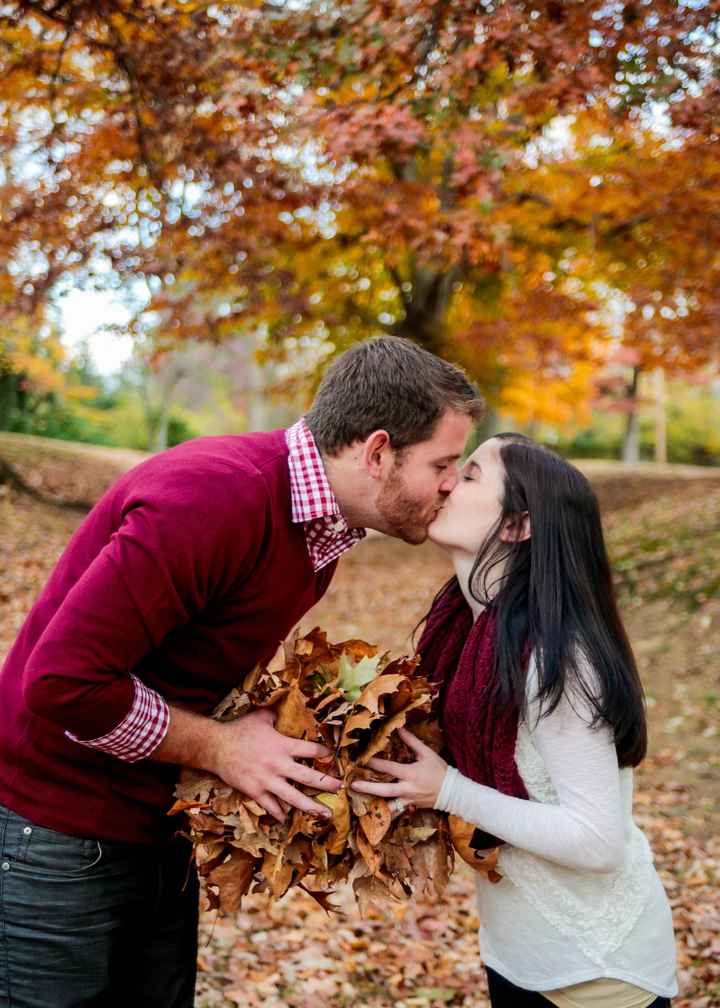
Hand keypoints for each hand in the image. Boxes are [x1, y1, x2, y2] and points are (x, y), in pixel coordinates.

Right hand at [211, 707, 341, 821]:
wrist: (216, 747)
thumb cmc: (240, 730)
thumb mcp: (261, 716)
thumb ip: (276, 715)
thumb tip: (285, 707)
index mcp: (283, 745)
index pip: (311, 750)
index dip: (325, 753)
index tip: (332, 757)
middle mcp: (279, 765)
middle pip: (308, 777)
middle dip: (326, 784)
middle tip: (340, 788)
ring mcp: (268, 781)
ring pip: (293, 797)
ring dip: (310, 807)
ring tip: (324, 814)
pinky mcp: (255, 792)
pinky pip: (271, 806)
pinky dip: (279, 813)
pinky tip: (286, 819)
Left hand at [351, 727, 448, 808]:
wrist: (452, 792)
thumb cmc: (439, 770)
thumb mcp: (427, 753)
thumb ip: (411, 741)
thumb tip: (399, 727)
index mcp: (411, 773)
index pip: (389, 768)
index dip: (374, 763)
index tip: (361, 758)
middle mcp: (407, 789)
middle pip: (384, 790)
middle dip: (368, 787)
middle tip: (353, 784)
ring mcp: (408, 800)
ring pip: (388, 804)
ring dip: (373, 802)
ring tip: (358, 799)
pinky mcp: (410, 807)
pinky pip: (395, 810)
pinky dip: (385, 812)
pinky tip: (374, 813)